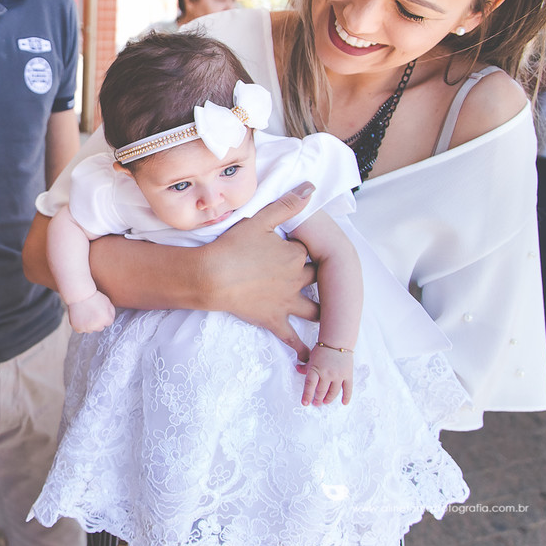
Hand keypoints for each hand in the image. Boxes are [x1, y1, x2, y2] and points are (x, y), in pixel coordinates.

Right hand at [67, 291, 115, 332]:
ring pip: (91, 329)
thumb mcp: (107, 302)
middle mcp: (97, 325)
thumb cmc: (93, 297)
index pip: (108, 323)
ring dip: (90, 324)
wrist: (79, 295)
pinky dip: (81, 325)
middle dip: (98, 322)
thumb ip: (111, 312)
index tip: (100, 311)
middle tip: (93, 311)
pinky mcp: (78, 328)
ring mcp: (87, 328)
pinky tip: (80, 317)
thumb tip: (110, 319)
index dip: (105, 316)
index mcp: (106, 319)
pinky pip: (81, 329)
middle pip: (100, 327)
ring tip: (86, 313)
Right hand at [210, 183, 318, 362]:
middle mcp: (297, 280)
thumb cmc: (233, 247)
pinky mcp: (274, 320)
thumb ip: (287, 205)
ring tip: (332, 319)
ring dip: (324, 313)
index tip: (310, 248)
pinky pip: (292, 337)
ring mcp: (287, 302)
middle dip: (325, 280)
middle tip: (330, 281)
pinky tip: (310, 357)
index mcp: (296, 255)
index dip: (311, 249)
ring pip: (315, 310)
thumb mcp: (260, 219)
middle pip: (319, 280)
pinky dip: (303, 348)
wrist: (212, 277)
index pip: (312, 251)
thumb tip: (311, 188)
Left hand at [300, 343, 353, 405]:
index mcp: (315, 369)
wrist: (337, 342)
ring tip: (325, 402)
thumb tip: (297, 369)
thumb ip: (305, 366)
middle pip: (321, 391)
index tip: (305, 403)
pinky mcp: (347, 375)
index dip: (307, 396)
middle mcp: (326, 374)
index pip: (309, 386)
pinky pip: (347, 389)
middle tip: (316, 403)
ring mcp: (338, 376)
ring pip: (333, 392)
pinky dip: (346, 397)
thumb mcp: (311, 357)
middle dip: (317, 399)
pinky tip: (344, 403)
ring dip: (328, 399)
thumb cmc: (322, 349)